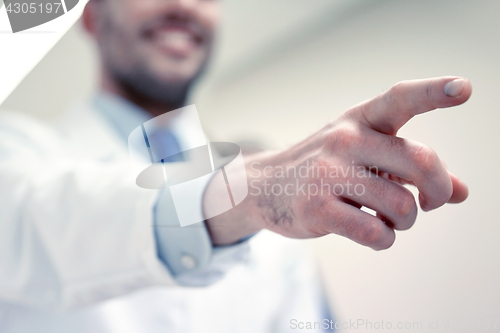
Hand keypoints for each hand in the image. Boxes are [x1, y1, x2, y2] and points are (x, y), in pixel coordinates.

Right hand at [205, 77, 470, 249]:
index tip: (464, 88)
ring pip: (403, 205)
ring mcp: (328, 174)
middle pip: (420, 161)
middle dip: (439, 190)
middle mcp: (345, 140)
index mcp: (360, 120)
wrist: (262, 185)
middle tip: (432, 201)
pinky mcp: (317, 209)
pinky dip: (384, 239)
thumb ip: (410, 168)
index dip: (434, 92)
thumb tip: (463, 192)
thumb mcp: (365, 155)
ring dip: (405, 221)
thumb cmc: (324, 168)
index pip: (400, 99)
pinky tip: (373, 232)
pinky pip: (376, 233)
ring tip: (388, 218)